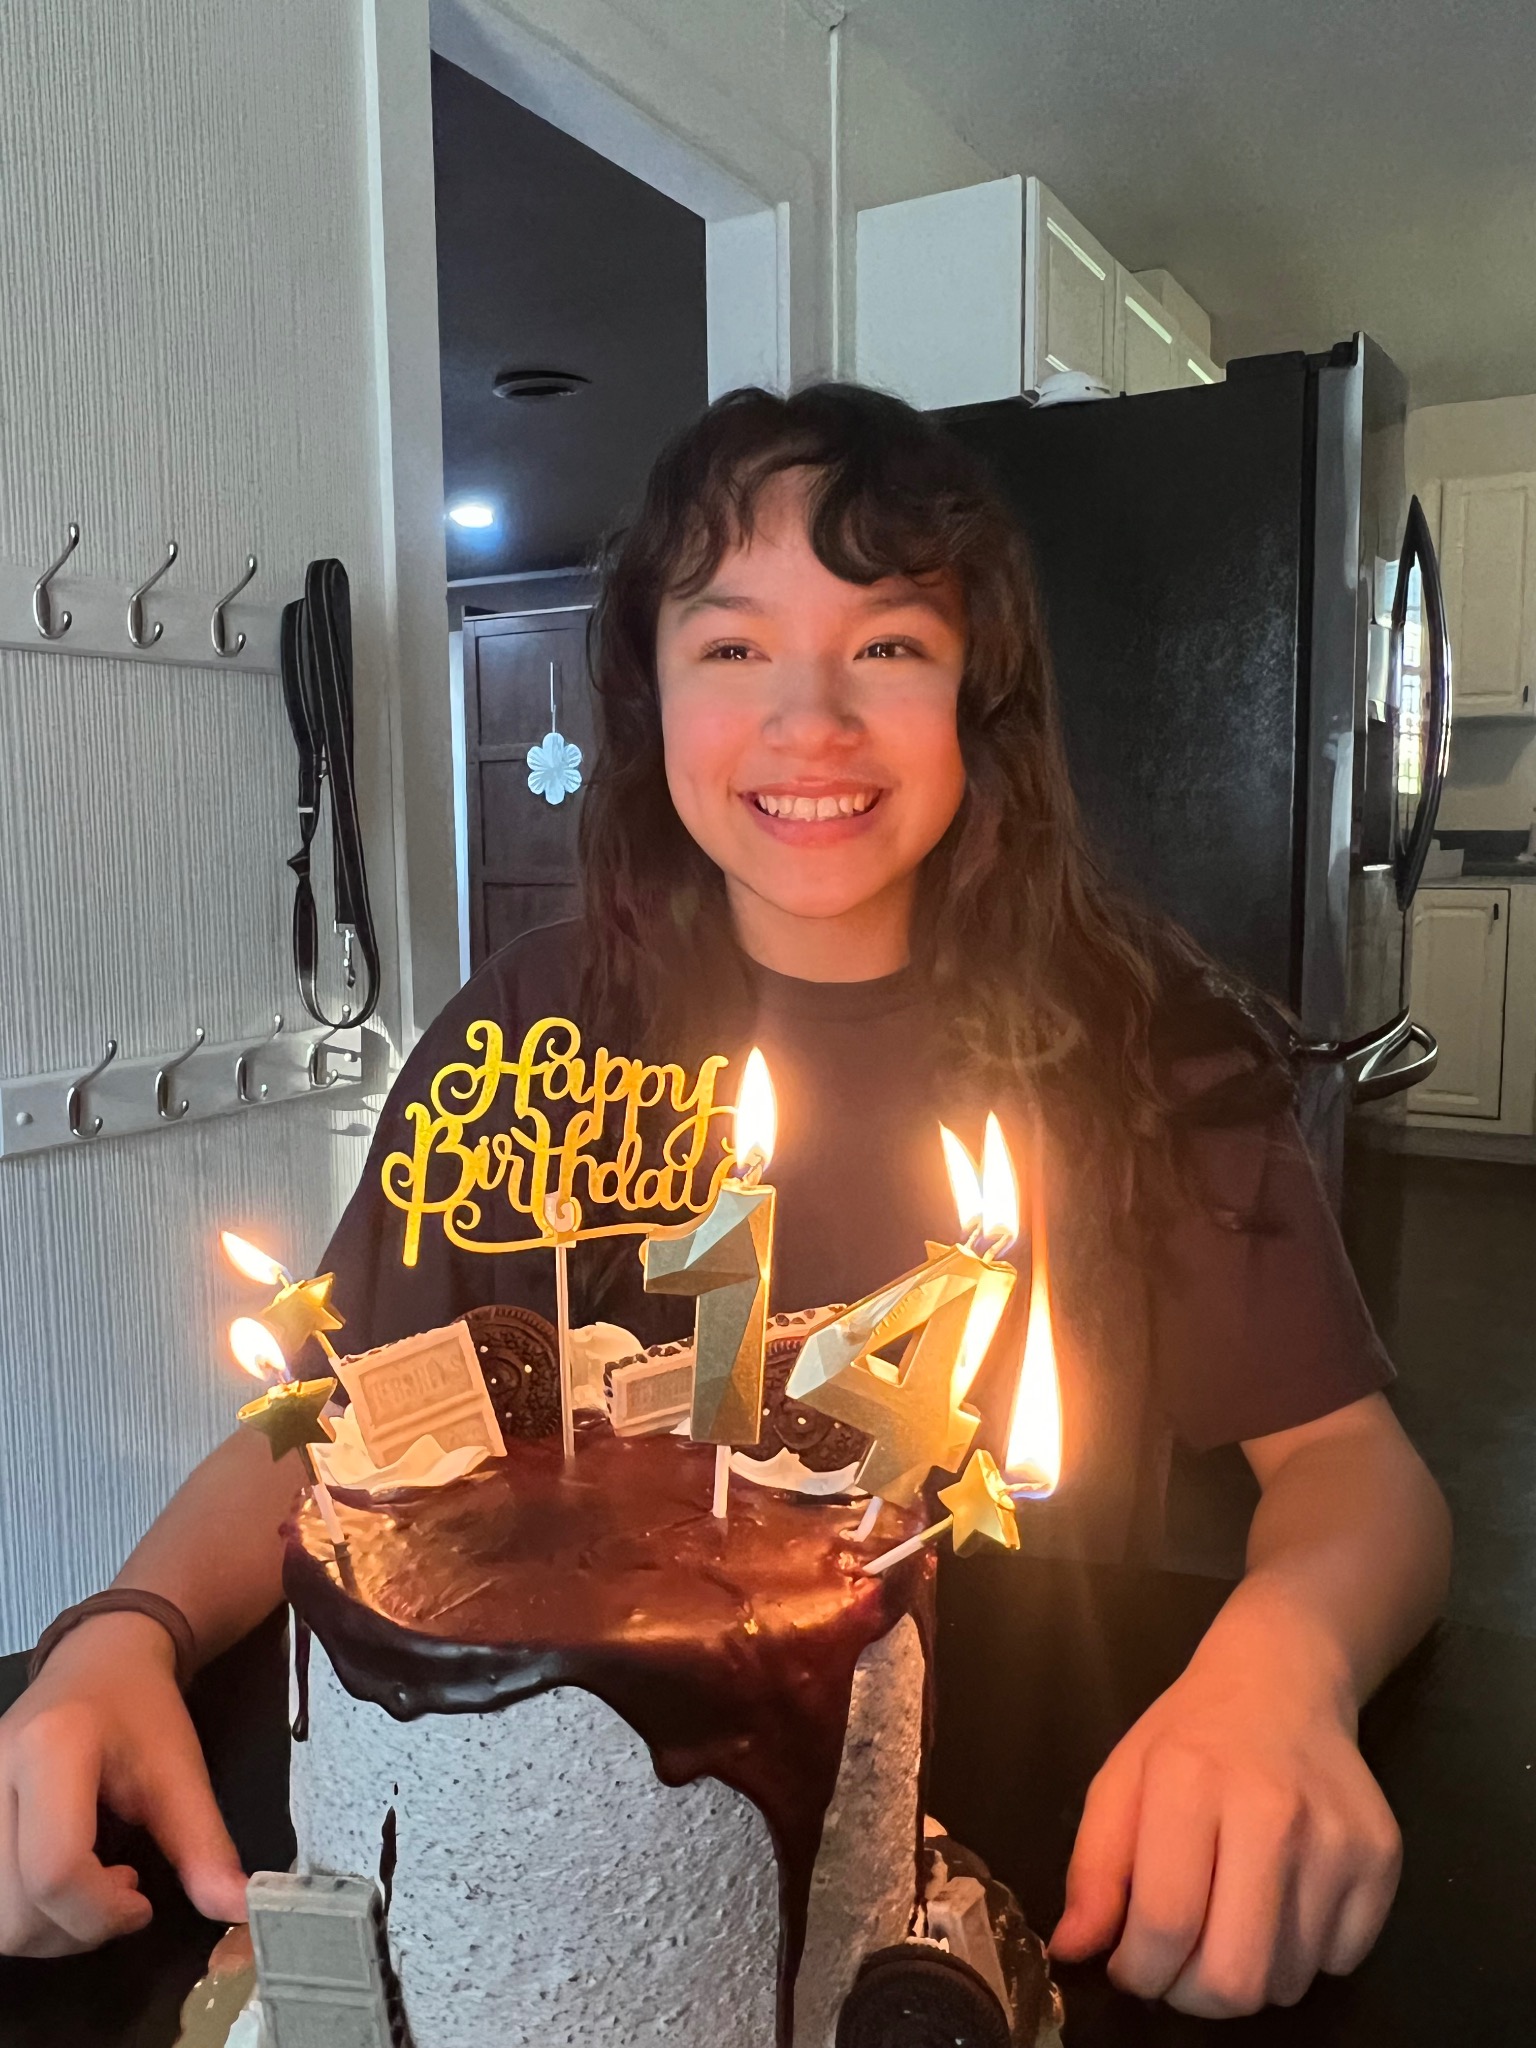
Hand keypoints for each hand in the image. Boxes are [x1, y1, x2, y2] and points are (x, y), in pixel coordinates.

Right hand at [0, 1611, 247, 1955]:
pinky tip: (64, 1880)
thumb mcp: (182, 1770)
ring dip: (53, 1928)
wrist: (97, 1661)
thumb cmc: (140, 1709)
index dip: (103, 1910)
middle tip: (125, 1890)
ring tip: (97, 1882)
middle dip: (80, 1926)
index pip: (56, 1869)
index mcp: (50, 1749)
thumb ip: (205, 1844)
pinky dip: (30, 1914)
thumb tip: (241, 1910)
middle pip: (17, 1912)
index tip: (143, 1902)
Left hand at [1050, 1638, 1401, 2014]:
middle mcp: (1272, 1809)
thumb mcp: (1120, 1779)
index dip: (1139, 1971)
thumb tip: (1072, 1951)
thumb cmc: (1190, 1735)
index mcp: (1191, 1780)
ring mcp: (1336, 1836)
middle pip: (1236, 1978)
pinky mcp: (1382, 1857)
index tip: (1131, 1965)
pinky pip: (1338, 1963)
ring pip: (1288, 1982)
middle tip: (1177, 1966)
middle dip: (1193, 1995)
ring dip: (1248, 1975)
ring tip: (1227, 1919)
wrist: (1282, 1682)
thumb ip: (1092, 1867)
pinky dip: (1301, 1956)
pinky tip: (1279, 1902)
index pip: (1166, 1923)